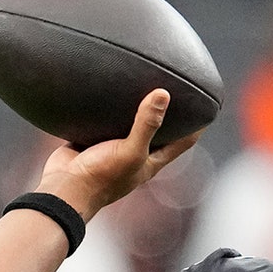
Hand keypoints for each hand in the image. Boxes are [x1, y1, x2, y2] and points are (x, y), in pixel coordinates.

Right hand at [36, 89, 203, 219]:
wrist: (63, 190)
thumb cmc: (101, 177)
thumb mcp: (130, 151)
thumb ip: (146, 124)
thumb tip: (163, 94)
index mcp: (151, 161)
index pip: (184, 142)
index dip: (198, 126)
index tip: (209, 106)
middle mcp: (135, 154)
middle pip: (159, 130)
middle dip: (169, 113)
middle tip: (177, 86)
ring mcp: (113, 148)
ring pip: (129, 124)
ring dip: (136, 108)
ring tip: (143, 81)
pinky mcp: (91, 141)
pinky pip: (103, 120)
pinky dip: (107, 108)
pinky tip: (106, 88)